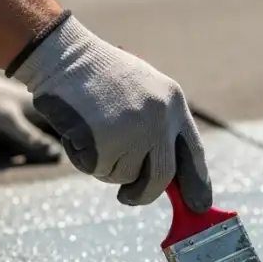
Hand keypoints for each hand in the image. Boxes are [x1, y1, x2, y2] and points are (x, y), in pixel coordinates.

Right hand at [10, 14, 212, 212]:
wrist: (63, 55)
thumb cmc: (98, 75)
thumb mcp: (141, 91)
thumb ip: (158, 126)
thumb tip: (170, 177)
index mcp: (172, 103)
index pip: (193, 152)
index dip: (197, 182)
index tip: (200, 206)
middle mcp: (159, 119)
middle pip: (161, 176)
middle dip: (144, 194)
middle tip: (128, 198)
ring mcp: (133, 131)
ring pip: (123, 175)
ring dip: (105, 165)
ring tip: (91, 131)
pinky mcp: (104, 142)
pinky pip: (97, 169)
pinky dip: (84, 159)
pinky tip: (77, 130)